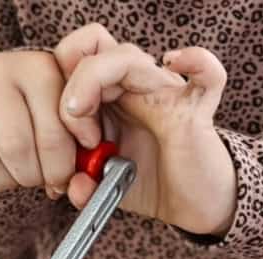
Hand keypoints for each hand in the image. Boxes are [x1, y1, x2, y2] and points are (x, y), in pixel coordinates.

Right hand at [0, 51, 77, 196]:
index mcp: (39, 69)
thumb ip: (85, 148)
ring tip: (22, 174)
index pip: (52, 136)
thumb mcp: (77, 119)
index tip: (65, 176)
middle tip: (42, 180)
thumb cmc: (51, 109)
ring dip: (9, 180)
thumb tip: (78, 186)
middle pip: (15, 147)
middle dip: (34, 177)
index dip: (61, 169)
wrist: (9, 89)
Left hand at [54, 25, 237, 234]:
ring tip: (96, 136)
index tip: (60, 142)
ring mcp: (165, 93)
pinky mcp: (196, 110)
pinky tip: (176, 61)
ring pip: (126, 56)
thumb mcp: (108, 188)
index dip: (56, 94)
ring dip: (95, 82)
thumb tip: (74, 186)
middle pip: (91, 50)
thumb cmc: (155, 186)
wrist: (195, 205)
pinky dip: (196, 61)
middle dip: (70, 92)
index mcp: (109, 98)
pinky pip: (206, 73)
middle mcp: (135, 88)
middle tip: (78, 138)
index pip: (72, 63)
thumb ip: (85, 186)